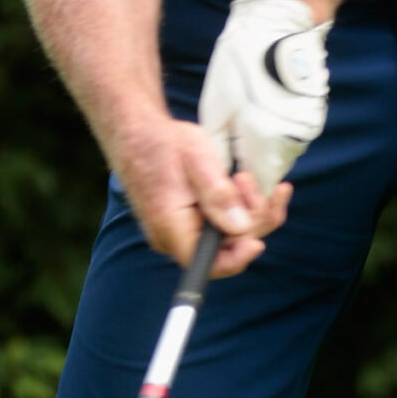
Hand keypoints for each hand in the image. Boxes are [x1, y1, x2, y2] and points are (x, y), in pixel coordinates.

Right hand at [116, 118, 290, 279]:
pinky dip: (241, 207)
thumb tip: (241, 228)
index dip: (237, 258)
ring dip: (248, 209)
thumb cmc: (163, 143)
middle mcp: (174, 238)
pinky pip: (221, 225)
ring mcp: (182, 231)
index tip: (257, 242)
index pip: (207, 263)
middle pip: (226, 247)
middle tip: (247, 179)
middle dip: (249, 218)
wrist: (139, 134)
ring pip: (228, 235)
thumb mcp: (197, 160)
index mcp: (171, 227)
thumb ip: (218, 195)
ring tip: (244, 177)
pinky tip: (247, 185)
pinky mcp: (190, 222)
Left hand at [198, 0, 330, 196]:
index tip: (229, 177)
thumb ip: (220, 153)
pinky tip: (266, 106)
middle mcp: (294, 141)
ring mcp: (308, 129)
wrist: (279, 22)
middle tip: (234, 139)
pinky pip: (292, 135)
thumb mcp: (215, 111)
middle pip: (271, 173)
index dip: (242, 190)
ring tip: (249, 117)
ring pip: (282, 154)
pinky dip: (278, 130)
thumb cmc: (241, 62)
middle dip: (253, 167)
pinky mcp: (315, 116)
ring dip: (265, 147)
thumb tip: (219, 179)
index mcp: (266, 142)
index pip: (258, 191)